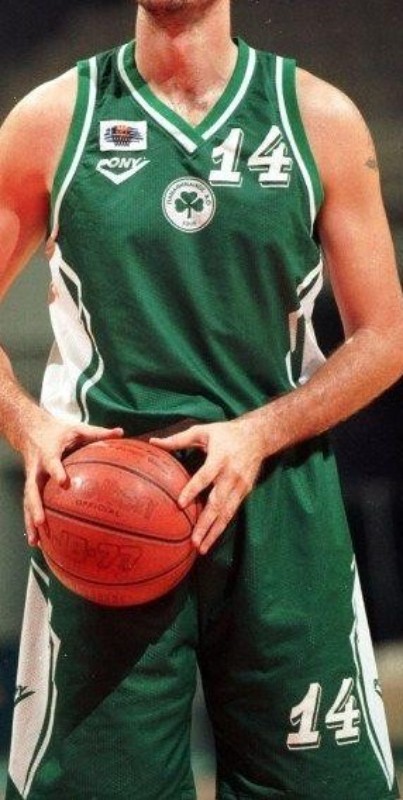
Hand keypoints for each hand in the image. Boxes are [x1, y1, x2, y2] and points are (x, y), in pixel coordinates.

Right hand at [21, 410, 122, 545]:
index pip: (51, 463)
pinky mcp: (31, 487)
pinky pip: (30, 506)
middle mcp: (36, 469)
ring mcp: (32, 479)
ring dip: (30, 522)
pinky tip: (38, 542)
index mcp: (48, 453)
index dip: (56, 472)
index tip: (63, 483)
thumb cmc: (60, 432)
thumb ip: (99, 433)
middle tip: (41, 522)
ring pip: (27, 503)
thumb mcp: (78, 429)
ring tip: (35, 542)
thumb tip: (121, 432)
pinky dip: (32, 524)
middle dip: (36, 507)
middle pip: (32, 490)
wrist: (32, 430)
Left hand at [150, 417, 265, 554]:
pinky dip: (221, 527)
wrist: (258, 436)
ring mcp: (240, 486)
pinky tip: (211, 539)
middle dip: (205, 523)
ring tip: (201, 548)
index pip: (205, 476)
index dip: (193, 489)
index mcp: (220, 458)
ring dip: (214, 532)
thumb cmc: (225, 433)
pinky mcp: (245, 492)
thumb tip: (153, 443)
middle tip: (193, 541)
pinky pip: (231, 512)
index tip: (180, 504)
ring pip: (226, 513)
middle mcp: (231, 475)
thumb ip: (178, 439)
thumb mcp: (202, 431)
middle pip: (218, 502)